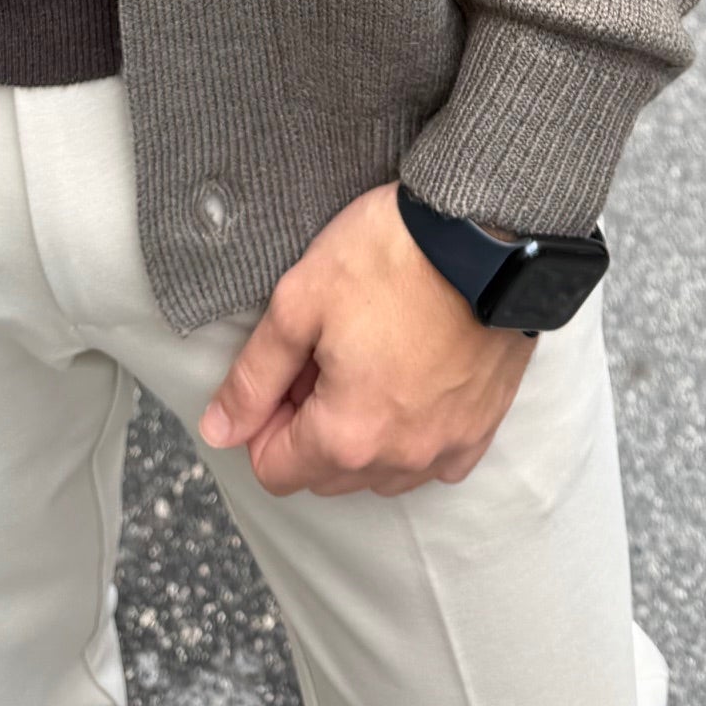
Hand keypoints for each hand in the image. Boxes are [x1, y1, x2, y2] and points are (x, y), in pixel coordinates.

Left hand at [197, 182, 535, 497]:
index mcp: (347, 436)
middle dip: (308, 425)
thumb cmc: (391, 258)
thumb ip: (253, 377)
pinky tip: (411, 381)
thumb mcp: (299, 303)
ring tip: (366, 360)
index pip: (274, 469)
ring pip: (378, 471)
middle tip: (320, 354)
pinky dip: (412, 433)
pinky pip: (433, 459)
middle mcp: (401, 459)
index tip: (280, 369)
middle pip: (325, 473)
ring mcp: (448, 447)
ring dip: (360, 433)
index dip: (262, 419)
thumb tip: (218, 430)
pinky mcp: (484, 427)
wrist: (488, 231)